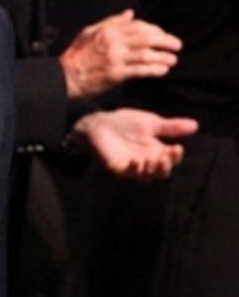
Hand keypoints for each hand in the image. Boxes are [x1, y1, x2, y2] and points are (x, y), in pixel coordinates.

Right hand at [58, 9, 180, 99]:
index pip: (139, 26)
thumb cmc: (76, 56)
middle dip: (166, 41)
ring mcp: (116, 59)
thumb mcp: (89, 32)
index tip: (163, 35)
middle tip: (177, 46)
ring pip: (147, 54)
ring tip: (172, 60)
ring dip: (163, 57)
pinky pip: (140, 70)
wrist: (65, 77)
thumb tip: (130, 14)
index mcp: (109, 31)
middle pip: (148, 39)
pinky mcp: (116, 74)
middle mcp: (114, 43)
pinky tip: (162, 71)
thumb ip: (111, 22)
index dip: (155, 30)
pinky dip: (154, 70)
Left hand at [68, 107, 197, 179]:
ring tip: (154, 160)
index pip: (171, 159)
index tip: (177, 147)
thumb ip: (171, 127)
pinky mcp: (115, 167)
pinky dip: (131, 169)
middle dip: (165, 166)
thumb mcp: (152, 123)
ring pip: (145, 175)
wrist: (100, 121)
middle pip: (160, 172)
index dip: (175, 156)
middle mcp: (146, 162)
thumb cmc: (126, 123)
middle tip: (166, 157)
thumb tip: (195, 125)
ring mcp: (130, 166)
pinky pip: (125, 173)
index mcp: (157, 152)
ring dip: (151, 169)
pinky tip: (135, 162)